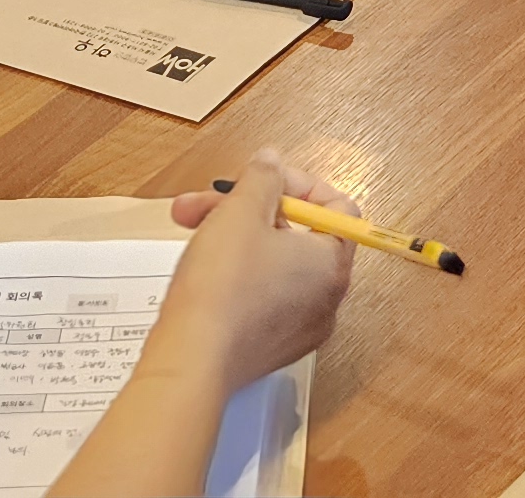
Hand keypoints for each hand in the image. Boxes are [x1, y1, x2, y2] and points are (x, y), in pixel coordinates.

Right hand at [149, 156, 356, 399]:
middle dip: (248, 207)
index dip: (297, 184)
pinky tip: (200, 266)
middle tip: (204, 201)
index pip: (337, 207)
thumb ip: (263, 178)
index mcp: (332, 263)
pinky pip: (263, 295)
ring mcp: (299, 328)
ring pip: (273, 262)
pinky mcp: (269, 347)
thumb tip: (273, 162)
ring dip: (234, 235)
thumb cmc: (223, 283)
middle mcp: (326, 299)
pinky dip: (237, 273)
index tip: (259, 181)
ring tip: (187, 225)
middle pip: (297, 233)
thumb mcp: (241, 212)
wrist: (191, 361)